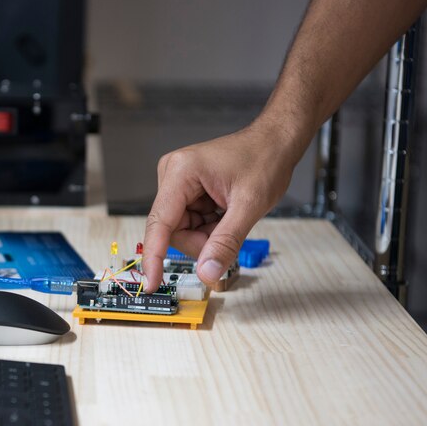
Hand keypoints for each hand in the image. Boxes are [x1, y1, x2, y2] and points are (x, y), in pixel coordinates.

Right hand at [142, 122, 302, 290]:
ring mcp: (177, 183)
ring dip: (206, 235)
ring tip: (230, 216)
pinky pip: (189, 224)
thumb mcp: (249, 206)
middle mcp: (172, 175)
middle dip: (200, 241)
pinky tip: (225, 213)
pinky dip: (208, 228)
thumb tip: (207, 273)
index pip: (159, 223)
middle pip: (172, 230)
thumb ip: (225, 242)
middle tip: (228, 231)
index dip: (154, 257)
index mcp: (181, 172)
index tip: (151, 283)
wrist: (275, 142)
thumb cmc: (264, 160)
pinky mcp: (185, 191)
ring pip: (181, 230)